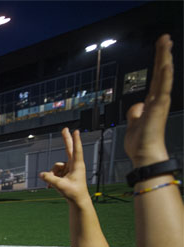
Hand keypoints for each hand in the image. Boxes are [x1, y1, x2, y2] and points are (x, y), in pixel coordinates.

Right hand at [39, 128, 89, 202]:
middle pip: (69, 149)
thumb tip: (41, 174)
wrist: (77, 200)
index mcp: (77, 165)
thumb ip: (50, 179)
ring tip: (55, 184)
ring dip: (52, 175)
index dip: (75, 140)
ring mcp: (70, 168)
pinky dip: (52, 178)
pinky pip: (54, 172)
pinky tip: (51, 186)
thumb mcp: (60, 186)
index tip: (76, 131)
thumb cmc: (73, 192)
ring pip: (56, 166)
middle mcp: (74, 165)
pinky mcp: (66, 172)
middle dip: (66, 139)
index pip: (76, 150)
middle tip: (65, 128)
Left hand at [125, 35, 172, 167]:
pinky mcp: (158, 108)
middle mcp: (158, 99)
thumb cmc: (140, 142)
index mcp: (152, 102)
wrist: (145, 154)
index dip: (158, 62)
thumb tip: (137, 104)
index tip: (161, 47)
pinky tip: (166, 64)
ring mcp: (159, 103)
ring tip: (166, 43)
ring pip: (163, 76)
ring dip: (164, 59)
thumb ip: (135, 112)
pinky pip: (162, 89)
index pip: (156, 77)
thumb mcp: (134, 122)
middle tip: (165, 37)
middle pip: (161, 72)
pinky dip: (165, 77)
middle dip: (162, 54)